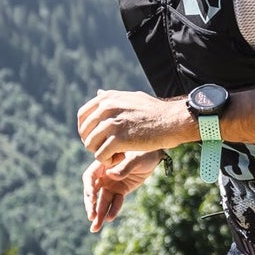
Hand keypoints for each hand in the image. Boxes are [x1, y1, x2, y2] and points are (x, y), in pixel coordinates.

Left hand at [77, 90, 195, 161]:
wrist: (172, 121)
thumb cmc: (155, 112)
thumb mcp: (131, 97)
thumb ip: (113, 98)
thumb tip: (98, 93)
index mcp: (108, 98)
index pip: (83, 115)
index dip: (86, 130)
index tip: (96, 139)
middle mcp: (107, 108)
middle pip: (85, 132)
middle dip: (93, 143)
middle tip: (108, 149)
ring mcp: (112, 123)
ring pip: (91, 145)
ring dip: (101, 153)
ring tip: (115, 154)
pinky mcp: (119, 139)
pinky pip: (100, 155)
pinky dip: (107, 161)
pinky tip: (119, 159)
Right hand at [83, 150, 163, 232]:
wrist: (154, 156)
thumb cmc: (143, 152)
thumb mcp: (135, 158)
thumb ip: (124, 167)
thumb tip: (110, 175)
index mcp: (103, 164)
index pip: (90, 177)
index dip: (89, 188)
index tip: (92, 199)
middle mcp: (104, 175)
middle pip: (93, 192)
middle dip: (91, 206)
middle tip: (91, 217)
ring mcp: (112, 184)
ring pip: (103, 200)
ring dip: (99, 214)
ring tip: (95, 228)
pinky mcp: (121, 191)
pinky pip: (116, 202)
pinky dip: (113, 210)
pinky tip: (110, 219)